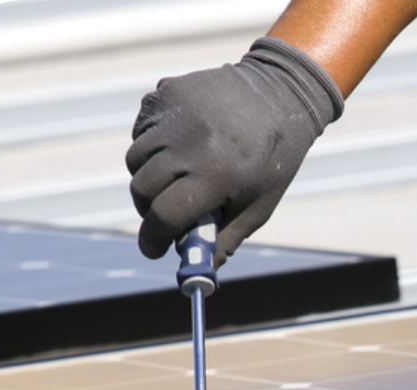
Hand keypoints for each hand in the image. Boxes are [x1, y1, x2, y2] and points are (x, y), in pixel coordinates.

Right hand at [126, 37, 343, 265]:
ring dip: (148, 179)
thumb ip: (224, 240)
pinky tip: (180, 147)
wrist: (280, 94)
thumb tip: (199, 271)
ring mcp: (173, 114)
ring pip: (136, 160)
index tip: (153, 249)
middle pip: (142, 189)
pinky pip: (141, 131)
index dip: (154, 239)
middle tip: (165, 216)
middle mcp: (189, 143)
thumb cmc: (272, 161)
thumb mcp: (258, 207)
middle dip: (149, 210)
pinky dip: (152, 147)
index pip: (165, 216)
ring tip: (178, 179)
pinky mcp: (165, 93)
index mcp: (215, 175)